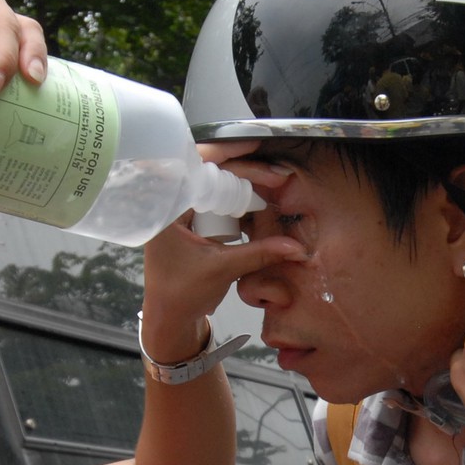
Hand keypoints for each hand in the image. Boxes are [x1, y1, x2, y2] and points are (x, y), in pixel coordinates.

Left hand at [138, 158, 305, 363]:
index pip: (197, 166)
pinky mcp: (190, 221)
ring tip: (272, 181)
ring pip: (214, 183)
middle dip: (244, 169)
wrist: (167, 318)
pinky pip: (214, 199)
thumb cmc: (181, 295)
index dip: (228, 153)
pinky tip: (258, 199)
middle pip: (209, 170)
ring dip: (242, 182)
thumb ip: (259, 253)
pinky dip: (235, 199)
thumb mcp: (222, 270)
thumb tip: (297, 247)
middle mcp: (171, 202)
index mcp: (167, 206)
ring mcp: (180, 210)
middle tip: (277, 174)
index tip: (256, 145)